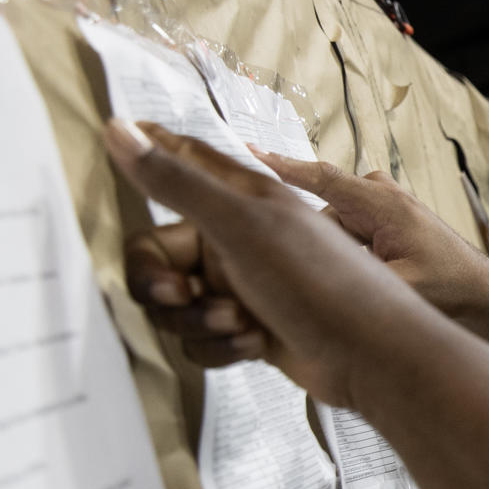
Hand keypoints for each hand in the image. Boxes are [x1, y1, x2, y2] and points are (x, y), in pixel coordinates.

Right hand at [107, 120, 437, 406]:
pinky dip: (220, 347)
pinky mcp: (254, 328)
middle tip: (181, 294)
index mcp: (247, 200)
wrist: (373, 359)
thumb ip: (179, 182)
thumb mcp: (246, 225)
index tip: (115, 142)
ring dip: (200, 320)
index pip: (185, 165)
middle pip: (162, 254)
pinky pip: (203, 338)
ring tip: (240, 322)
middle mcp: (245, 239)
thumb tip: (120, 129)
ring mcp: (248, 286)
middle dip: (165, 283)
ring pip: (178, 302)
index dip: (151, 155)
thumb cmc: (327, 284)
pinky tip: (257, 343)